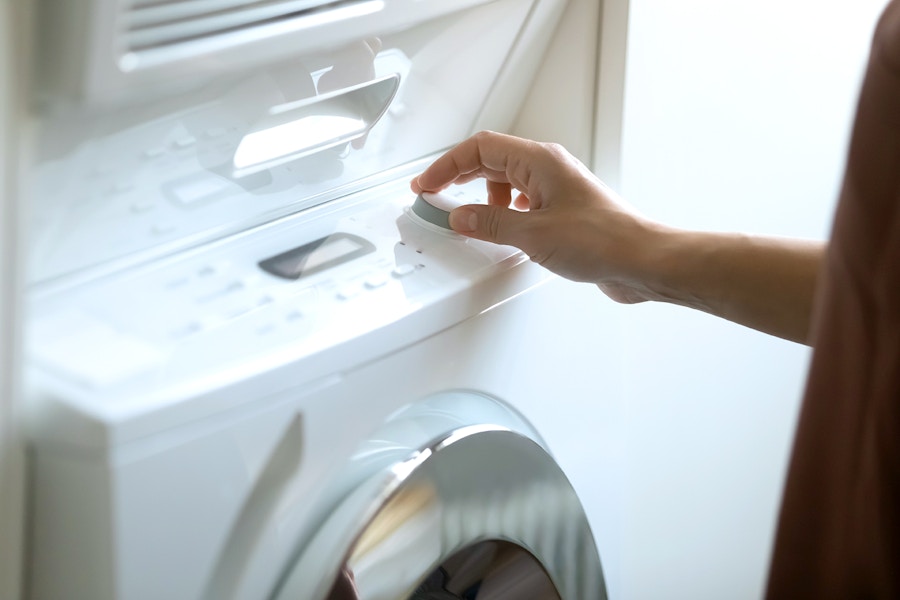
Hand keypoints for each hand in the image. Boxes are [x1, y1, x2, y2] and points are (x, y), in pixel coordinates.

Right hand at [410, 130, 661, 302]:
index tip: (426, 184)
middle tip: (433, 196)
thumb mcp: (532, 233)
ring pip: (505, 183)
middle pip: (490, 162)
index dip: (447, 165)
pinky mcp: (561, 213)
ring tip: (464, 218)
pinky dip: (501, 214)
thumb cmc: (603, 239)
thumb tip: (459, 217)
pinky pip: (520, 204)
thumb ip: (489, 223)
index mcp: (539, 161)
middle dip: (458, 177)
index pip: (480, 148)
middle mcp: (548, 170)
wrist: (640, 260)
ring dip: (480, 198)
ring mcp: (555, 190)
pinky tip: (498, 230)